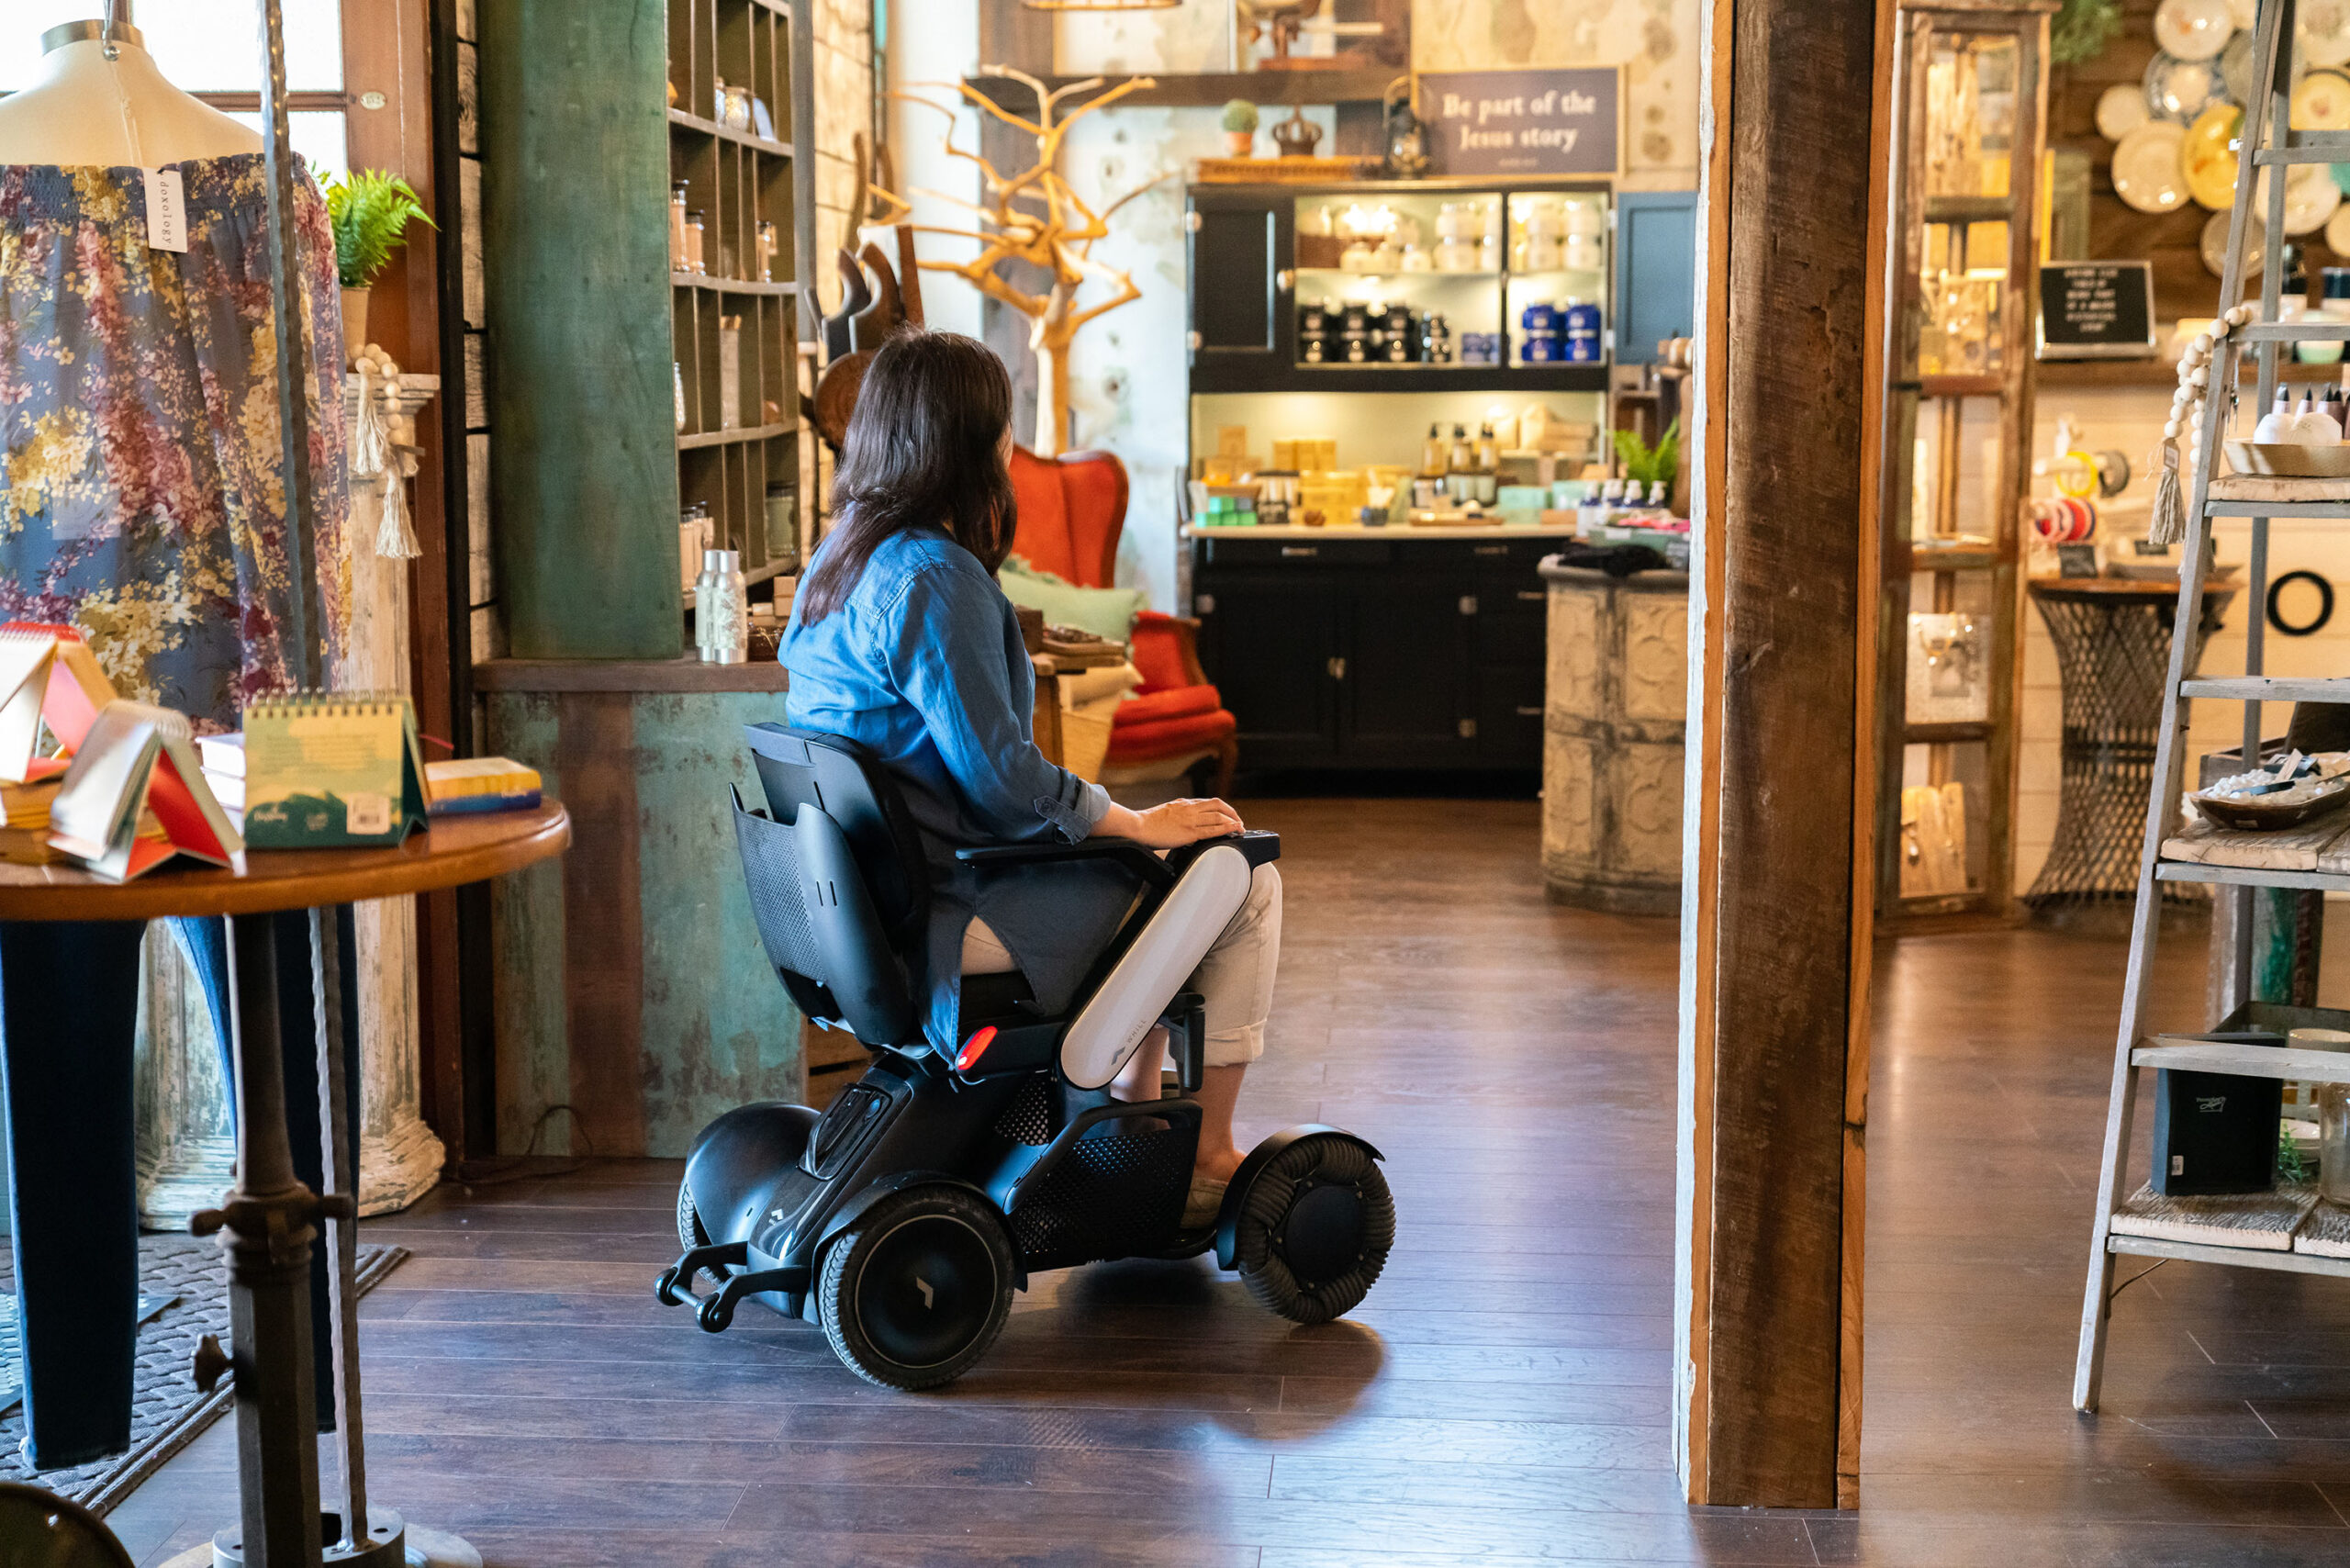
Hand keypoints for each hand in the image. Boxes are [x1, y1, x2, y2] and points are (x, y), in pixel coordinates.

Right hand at [1100, 797, 1243, 848]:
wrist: (1138, 825)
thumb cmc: (1147, 822)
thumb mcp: (1166, 812)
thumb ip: (1178, 815)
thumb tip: (1185, 824)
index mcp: (1183, 803)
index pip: (1208, 802)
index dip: (1222, 808)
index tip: (1228, 815)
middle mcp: (1189, 808)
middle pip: (1218, 805)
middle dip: (1231, 812)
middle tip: (1238, 821)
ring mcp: (1190, 819)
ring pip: (1218, 816)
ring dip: (1233, 821)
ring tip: (1241, 828)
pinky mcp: (1189, 832)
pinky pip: (1213, 829)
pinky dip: (1227, 828)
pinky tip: (1235, 830)